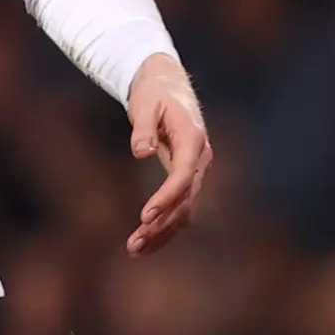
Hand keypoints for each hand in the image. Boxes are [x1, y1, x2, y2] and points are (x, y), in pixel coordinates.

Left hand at [122, 54, 212, 256]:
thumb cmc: (154, 93)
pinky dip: (165, 225)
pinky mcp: (187, 176)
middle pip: (186, 199)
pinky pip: (180, 205)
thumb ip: (143, 127)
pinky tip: (145, 243)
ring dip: (163, 231)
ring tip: (134, 250)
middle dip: (162, 224)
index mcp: (193, 139)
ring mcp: (196, 169)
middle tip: (134, 243)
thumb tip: (141, 153)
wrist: (167, 84)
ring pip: (185, 208)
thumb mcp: (145, 104)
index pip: (184, 176)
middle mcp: (200, 158)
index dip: (166, 198)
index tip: (145, 216)